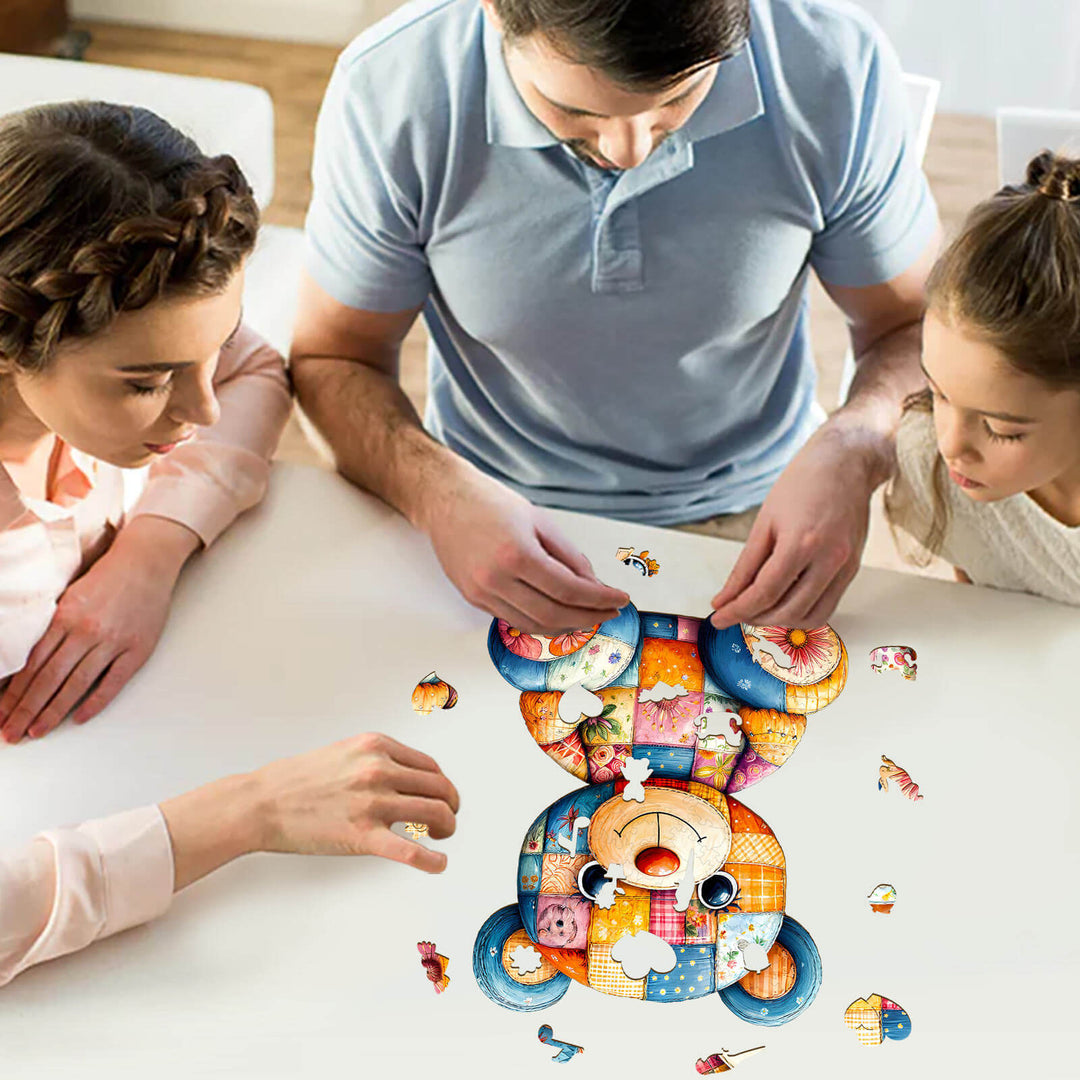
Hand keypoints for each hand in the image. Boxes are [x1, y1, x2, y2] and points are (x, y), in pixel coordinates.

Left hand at [0, 516, 198, 742]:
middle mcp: (86, 631)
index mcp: (65, 617)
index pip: (32, 664)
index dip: (13, 694)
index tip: (1, 714)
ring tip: (36, 731)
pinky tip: (78, 718)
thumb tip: (28, 662)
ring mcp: (113, 642)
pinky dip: (95, 702)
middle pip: (49, 679)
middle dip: (26, 710)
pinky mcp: (137, 649)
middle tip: (11, 733)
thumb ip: (52, 627)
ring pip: (76, 684)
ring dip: (53, 712)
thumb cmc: (108, 578)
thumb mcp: (69, 596)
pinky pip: (113, 682)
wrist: (146, 562)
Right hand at [160, 733, 460, 887]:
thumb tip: (408, 777)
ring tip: (442, 836)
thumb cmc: (297, 780)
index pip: (430, 766)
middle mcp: (379, 770)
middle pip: (439, 788)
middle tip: (448, 819)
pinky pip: (411, 850)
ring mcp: (372, 802)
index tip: (443, 796)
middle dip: (450, 806)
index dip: (442, 784)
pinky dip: (432, 860)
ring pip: (435, 813)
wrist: (261, 802)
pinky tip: (439, 864)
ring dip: (447, 827)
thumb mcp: (345, 752)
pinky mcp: (363, 836)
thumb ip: (378, 760)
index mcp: (376, 747)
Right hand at [414, 459, 628, 634]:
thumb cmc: (491, 503)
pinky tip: (559, 614)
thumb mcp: (540, 521)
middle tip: (609, 613)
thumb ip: (569, 556)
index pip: (569, 590)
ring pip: (533, 624)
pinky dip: (541, 621)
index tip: (620, 600)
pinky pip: (515, 619)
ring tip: (588, 616)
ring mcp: (481, 592)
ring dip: (566, 626)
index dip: (599, 599)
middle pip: (553, 614)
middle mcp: (495, 579)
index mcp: (516, 554)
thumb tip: (593, 585)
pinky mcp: (473, 598)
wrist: (444, 501)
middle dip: (588, 617)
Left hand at [709, 418, 891, 628]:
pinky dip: (802, 612)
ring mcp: (845, 566)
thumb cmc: (803, 483)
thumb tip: (725, 598)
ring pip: (811, 617)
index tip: (718, 617)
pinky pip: (828, 606)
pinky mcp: (853, 569)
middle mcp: (829, 559)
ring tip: (759, 608)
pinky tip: (784, 601)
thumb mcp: (765, 522)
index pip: (764, 592)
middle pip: (787, 610)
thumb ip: (745, 566)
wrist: (846, 463)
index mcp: (801, 542)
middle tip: (735, 611)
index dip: (737, 610)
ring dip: (780, 620)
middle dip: (755, 617)